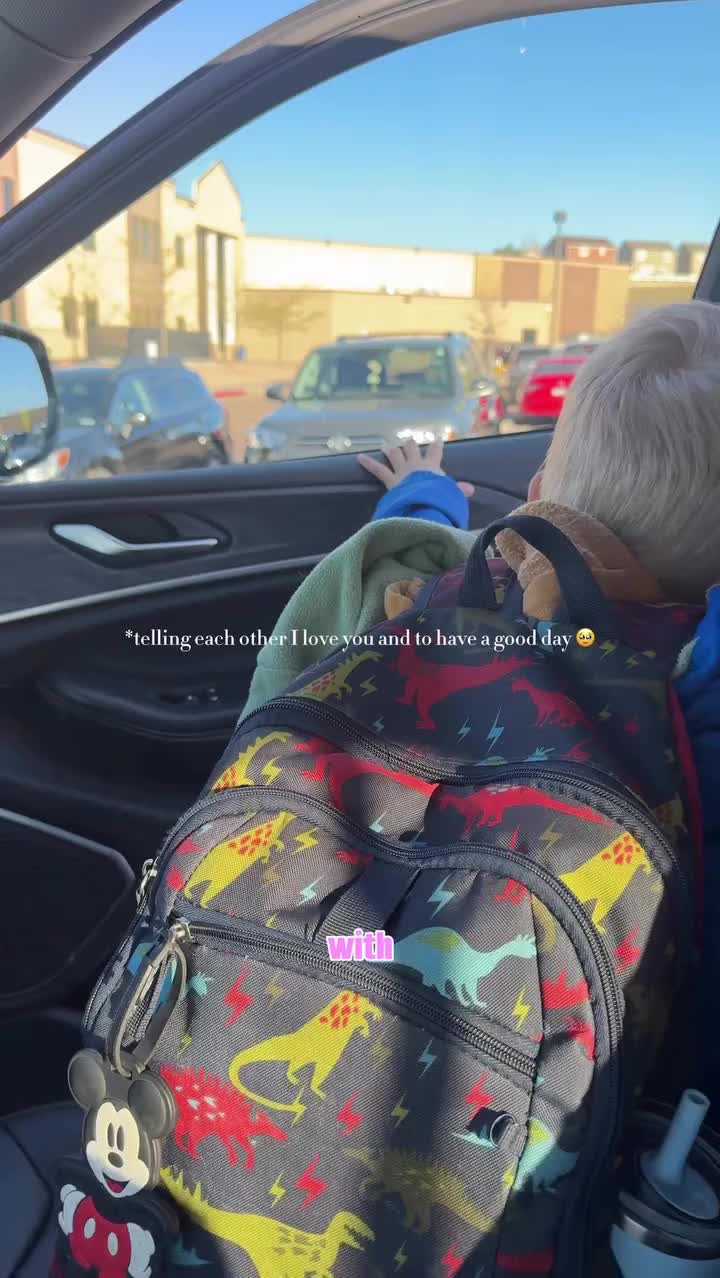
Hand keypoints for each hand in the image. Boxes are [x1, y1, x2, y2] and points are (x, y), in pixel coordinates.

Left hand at [358, 440, 473, 496]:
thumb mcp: (451, 494)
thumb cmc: (438, 497)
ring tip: (386, 445)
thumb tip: (471, 489)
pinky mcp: (390, 479)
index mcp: (431, 466)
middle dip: (409, 443)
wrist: (423, 500)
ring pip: (395, 455)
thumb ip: (458, 491)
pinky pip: (377, 469)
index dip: (436, 444)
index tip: (436, 438)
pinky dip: (368, 463)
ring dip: (390, 450)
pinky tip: (359, 457)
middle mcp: (415, 464)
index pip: (435, 451)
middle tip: (407, 439)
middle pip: (411, 449)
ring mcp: (401, 470)